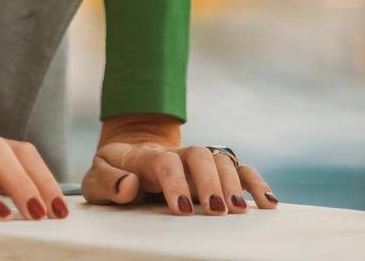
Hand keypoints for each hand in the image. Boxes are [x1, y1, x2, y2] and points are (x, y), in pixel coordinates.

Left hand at [83, 138, 278, 214]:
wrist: (128, 153)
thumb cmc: (112, 172)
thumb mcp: (96, 179)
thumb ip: (106, 181)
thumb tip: (129, 185)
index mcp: (146, 157)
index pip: (164, 161)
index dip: (175, 182)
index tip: (183, 210)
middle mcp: (176, 154)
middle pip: (198, 155)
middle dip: (210, 182)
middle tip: (218, 210)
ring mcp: (196, 161)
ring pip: (220, 159)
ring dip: (233, 183)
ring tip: (240, 211)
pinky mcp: (210, 171)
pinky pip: (237, 169)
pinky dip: (255, 182)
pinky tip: (268, 202)